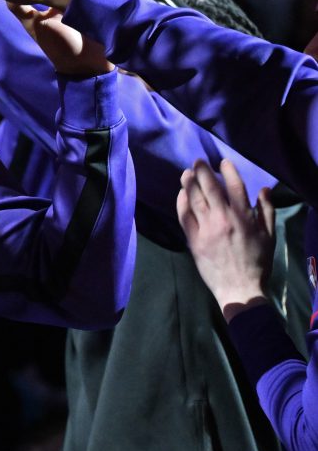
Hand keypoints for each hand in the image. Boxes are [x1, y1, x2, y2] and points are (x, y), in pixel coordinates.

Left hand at [178, 159, 274, 320]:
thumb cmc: (258, 262)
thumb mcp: (269, 236)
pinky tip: (181, 194)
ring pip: (194, 200)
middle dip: (203, 172)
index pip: (235, 187)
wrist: (239, 288)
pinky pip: (184, 216)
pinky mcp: (193, 239)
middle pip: (210, 189)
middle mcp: (223, 219)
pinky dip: (181, 203)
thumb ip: (266, 211)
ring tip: (186, 172)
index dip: (228, 172)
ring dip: (189, 183)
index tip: (222, 162)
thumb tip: (263, 189)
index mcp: (244, 218)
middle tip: (198, 161)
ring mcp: (206, 229)